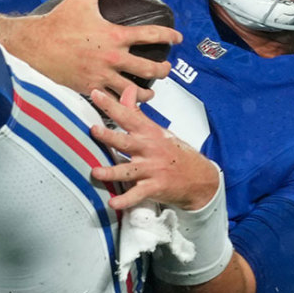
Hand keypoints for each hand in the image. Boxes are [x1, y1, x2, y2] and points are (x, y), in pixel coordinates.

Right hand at [0, 0, 180, 100]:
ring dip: (147, 93)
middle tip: (166, 69)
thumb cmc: (58, 22)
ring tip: (151, 93)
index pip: (151, 36)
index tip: (177, 37)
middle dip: (163, 70)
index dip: (169, 36)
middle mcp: (112, 58)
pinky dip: (122, 103)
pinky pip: (112, 101)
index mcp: (115, 35)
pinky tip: (126, 103)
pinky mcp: (89, 88)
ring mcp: (102, 76)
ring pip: (134, 91)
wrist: (35, 46)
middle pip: (150, 69)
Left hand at [89, 86, 218, 210]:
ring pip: (128, 170)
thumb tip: (127, 90)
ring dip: (112, 171)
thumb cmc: (175, 152)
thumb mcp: (157, 130)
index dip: (111, 104)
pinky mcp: (154, 187)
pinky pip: (137, 194)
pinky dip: (125, 200)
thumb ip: (137, 112)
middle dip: (109, 136)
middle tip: (94, 130)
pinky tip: (113, 202)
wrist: (200, 178)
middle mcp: (149, 150)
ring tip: (96, 172)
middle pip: (126, 141)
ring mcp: (151, 169)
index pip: (127, 115)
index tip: (95, 94)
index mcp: (148, 133)